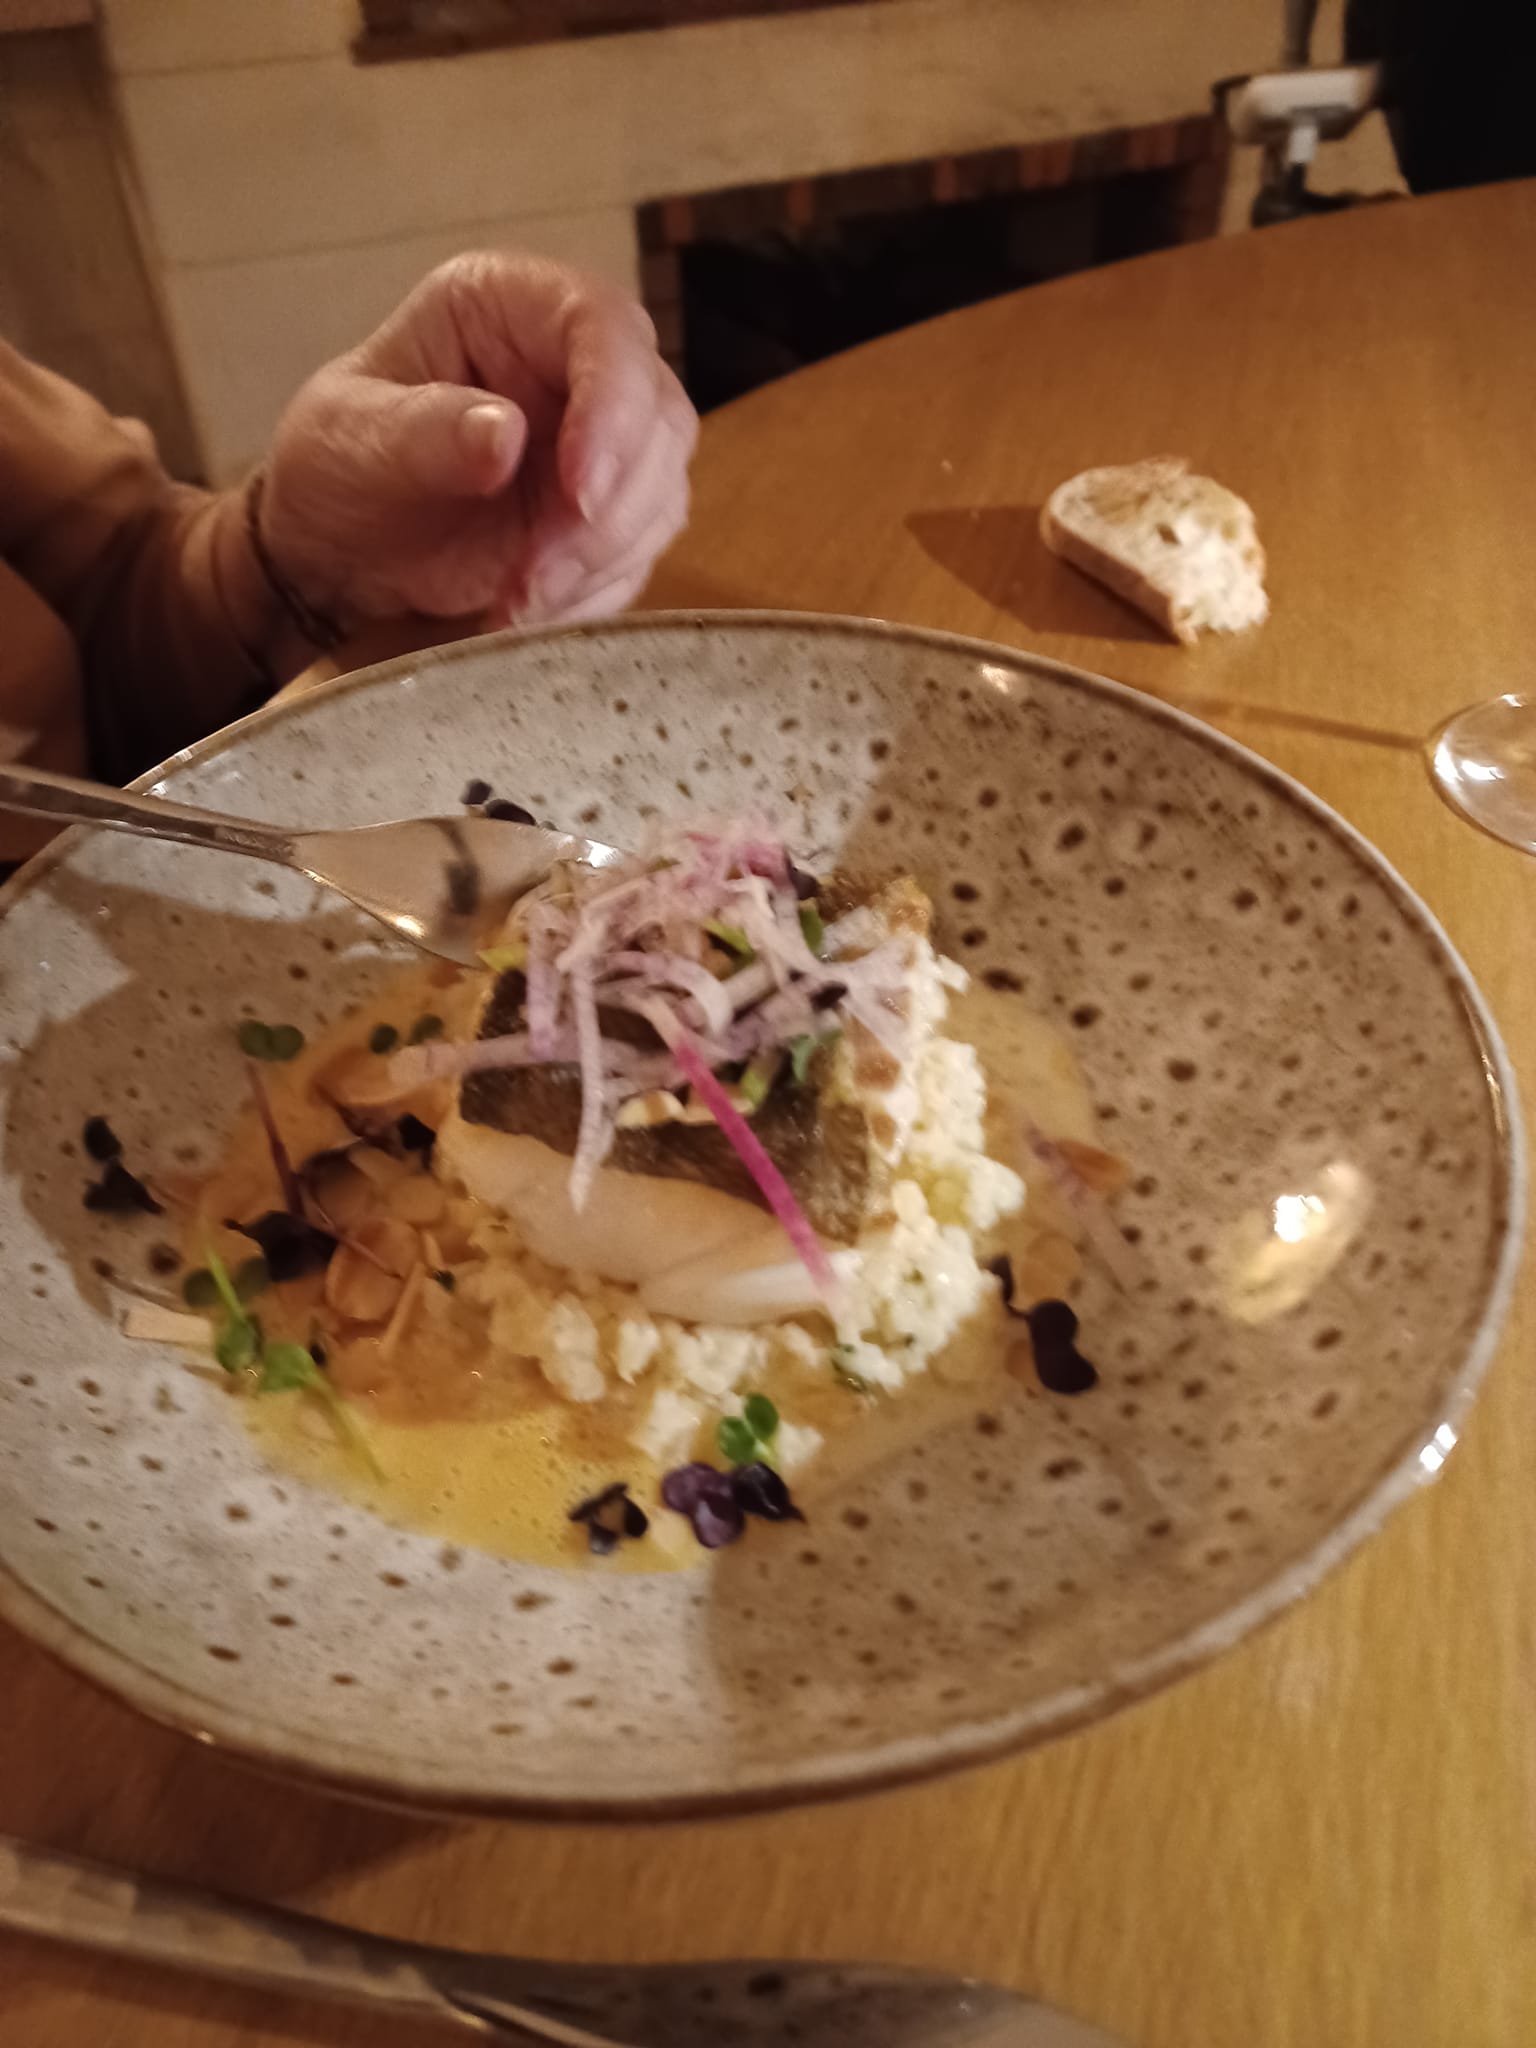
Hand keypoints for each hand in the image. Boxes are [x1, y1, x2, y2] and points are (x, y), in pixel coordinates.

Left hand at [255, 252, 696, 632]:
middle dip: (610, 509)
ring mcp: (601, 445)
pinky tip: (527, 614)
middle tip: (537, 575)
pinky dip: (591, 597)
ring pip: (659, 495)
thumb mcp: (351, 439)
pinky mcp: (606, 518)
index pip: (603, 326)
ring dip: (598, 562)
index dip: (612, 403)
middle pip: (657, 418)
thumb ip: (425, 432)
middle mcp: (572, 364)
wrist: (336, 552)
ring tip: (515, 604)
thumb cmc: (336, 466)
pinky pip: (635, 557)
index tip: (579, 490)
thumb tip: (507, 435)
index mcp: (510, 305)